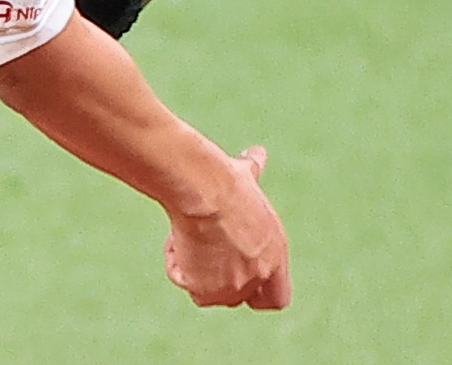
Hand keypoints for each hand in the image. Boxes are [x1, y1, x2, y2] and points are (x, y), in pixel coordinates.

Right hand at [162, 146, 291, 309]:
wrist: (203, 187)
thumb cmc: (223, 177)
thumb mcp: (245, 175)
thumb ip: (254, 171)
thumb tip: (257, 153)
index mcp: (276, 254)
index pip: (276, 298)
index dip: (256, 292)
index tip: (234, 273)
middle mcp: (259, 276)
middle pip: (235, 297)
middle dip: (216, 279)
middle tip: (201, 252)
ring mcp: (234, 286)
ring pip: (206, 290)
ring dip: (194, 268)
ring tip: (188, 234)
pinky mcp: (207, 289)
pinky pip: (183, 279)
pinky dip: (175, 262)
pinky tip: (176, 237)